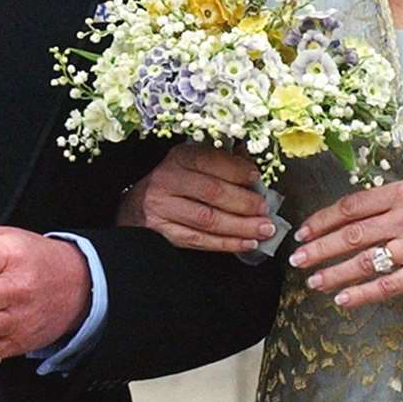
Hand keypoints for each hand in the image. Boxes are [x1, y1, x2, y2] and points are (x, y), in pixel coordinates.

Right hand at [116, 143, 274, 253]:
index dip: (236, 170)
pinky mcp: (163, 232)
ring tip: (264, 229)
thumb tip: (252, 167)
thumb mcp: (191, 164)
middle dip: (244, 203)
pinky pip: (200, 240)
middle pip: (212, 192)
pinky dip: (226, 243)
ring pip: (208, 219)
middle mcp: (167, 180)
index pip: (210, 161)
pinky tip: (246, 243)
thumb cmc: (173, 182)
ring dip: (241, 226)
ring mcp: (163, 208)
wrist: (136, 206)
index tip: (257, 178)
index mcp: (178, 157)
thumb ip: (220, 163)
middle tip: (266, 210)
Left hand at [289, 179, 402, 307]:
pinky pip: (389, 285)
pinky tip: (343, 299)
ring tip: (313, 279)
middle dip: (319, 247)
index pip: (351, 206)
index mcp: (402, 191)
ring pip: (364, 261)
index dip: (322, 219)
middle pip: (350, 234)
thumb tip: (357, 212)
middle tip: (297, 257)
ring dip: (334, 272)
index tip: (304, 228)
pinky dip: (363, 293)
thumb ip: (392, 198)